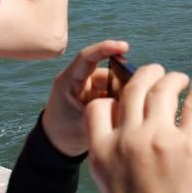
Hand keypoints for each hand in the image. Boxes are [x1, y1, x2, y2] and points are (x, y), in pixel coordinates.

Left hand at [41, 40, 128, 156]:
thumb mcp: (83, 123)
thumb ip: (104, 110)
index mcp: (69, 82)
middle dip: (122, 82)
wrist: (57, 145)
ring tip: (125, 111)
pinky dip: (122, 99)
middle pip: (107, 72)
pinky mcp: (98, 96)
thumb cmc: (64, 134)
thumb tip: (129, 97)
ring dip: (123, 94)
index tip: (124, 47)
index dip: (105, 49)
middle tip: (133, 97)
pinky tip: (125, 111)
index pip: (87, 58)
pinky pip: (115, 92)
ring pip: (114, 83)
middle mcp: (80, 80)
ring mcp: (90, 88)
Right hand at [84, 64, 191, 192]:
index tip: (127, 96)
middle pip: (134, 89)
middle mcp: (128, 139)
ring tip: (179, 78)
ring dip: (172, 79)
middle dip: (145, 74)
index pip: (99, 106)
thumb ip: (115, 152)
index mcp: (102, 151)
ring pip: (163, 90)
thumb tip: (129, 127)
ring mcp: (160, 139)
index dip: (112, 96)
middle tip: (156, 72)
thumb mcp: (111, 183)